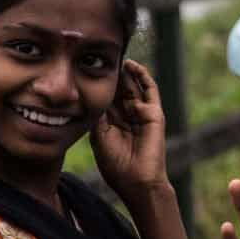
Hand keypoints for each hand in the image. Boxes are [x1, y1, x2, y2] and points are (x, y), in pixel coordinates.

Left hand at [91, 59, 167, 194]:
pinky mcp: (154, 114)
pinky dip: (143, 76)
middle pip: (120, 90)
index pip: (106, 98)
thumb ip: (97, 116)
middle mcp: (127, 117)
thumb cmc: (116, 165)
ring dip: (127, 73)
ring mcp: (141, 114)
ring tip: (119, 57)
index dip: (99, 84)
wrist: (136, 181)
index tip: (86, 67)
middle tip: (102, 58)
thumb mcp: (99, 137)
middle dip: (113, 76)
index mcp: (113, 124)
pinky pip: (150, 90)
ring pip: (134, 87)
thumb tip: (92, 94)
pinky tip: (133, 65)